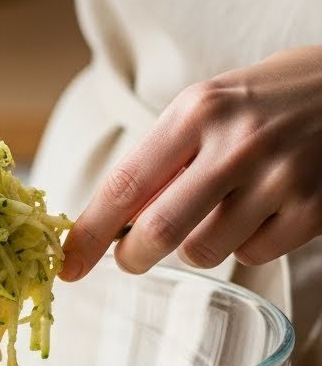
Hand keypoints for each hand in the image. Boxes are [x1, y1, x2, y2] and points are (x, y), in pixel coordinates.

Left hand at [59, 47, 321, 279]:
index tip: (67, 264)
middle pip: (160, 231)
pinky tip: (264, 209)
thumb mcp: (210, 107)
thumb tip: (115, 221)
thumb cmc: (267, 101)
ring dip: (197, 245)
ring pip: (204, 251)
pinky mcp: (312, 210)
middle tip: (132, 258)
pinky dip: (248, 244)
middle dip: (134, 256)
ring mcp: (279, 178)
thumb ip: (165, 158)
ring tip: (220, 210)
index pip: (125, 183)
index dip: (89, 233)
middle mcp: (237, 143)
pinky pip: (253, 255)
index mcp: (198, 110)